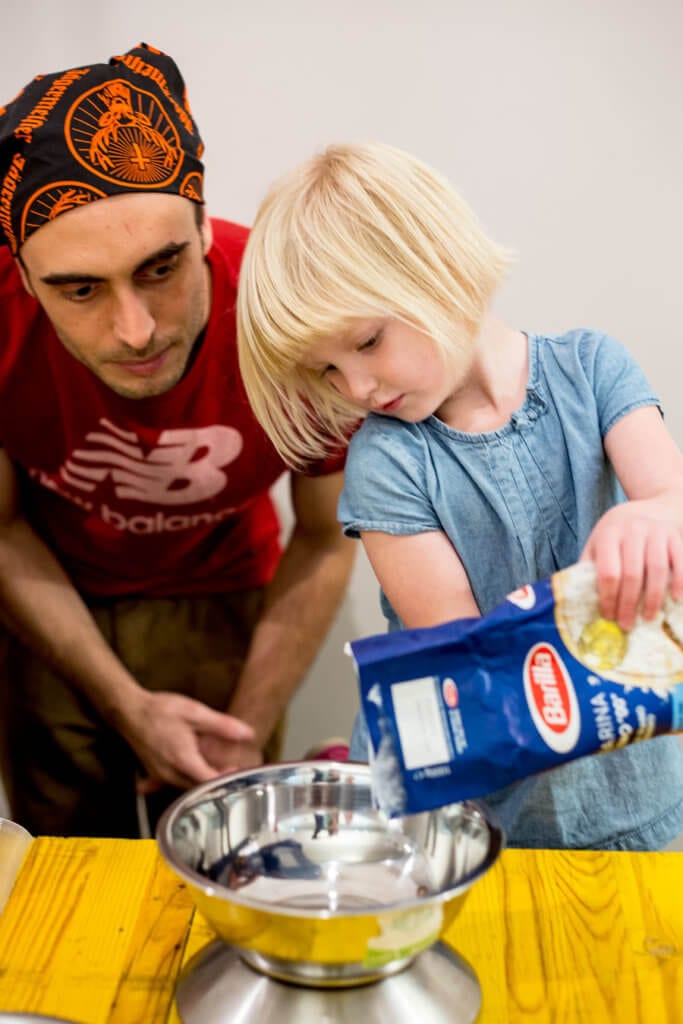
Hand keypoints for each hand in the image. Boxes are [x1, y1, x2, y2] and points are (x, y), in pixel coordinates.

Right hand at [122, 690, 254, 794]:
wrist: (129, 711)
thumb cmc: (159, 710)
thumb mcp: (195, 713)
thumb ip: (222, 725)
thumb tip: (247, 733)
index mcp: (183, 760)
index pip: (211, 781)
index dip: (227, 778)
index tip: (237, 769)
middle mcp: (170, 773)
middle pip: (199, 787)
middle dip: (216, 780)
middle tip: (230, 767)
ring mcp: (160, 776)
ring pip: (186, 787)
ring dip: (201, 780)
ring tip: (214, 766)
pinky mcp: (153, 773)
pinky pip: (173, 783)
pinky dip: (184, 779)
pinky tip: (190, 769)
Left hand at [580, 501, 682, 628]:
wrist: (656, 507)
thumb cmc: (622, 532)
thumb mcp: (600, 540)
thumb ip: (590, 564)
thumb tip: (580, 598)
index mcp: (609, 533)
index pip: (607, 572)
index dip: (608, 597)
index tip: (608, 616)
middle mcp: (633, 530)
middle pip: (631, 574)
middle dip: (628, 604)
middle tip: (626, 624)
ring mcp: (657, 532)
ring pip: (656, 570)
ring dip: (653, 598)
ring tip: (649, 617)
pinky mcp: (676, 536)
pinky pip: (680, 562)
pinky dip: (679, 581)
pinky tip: (675, 598)